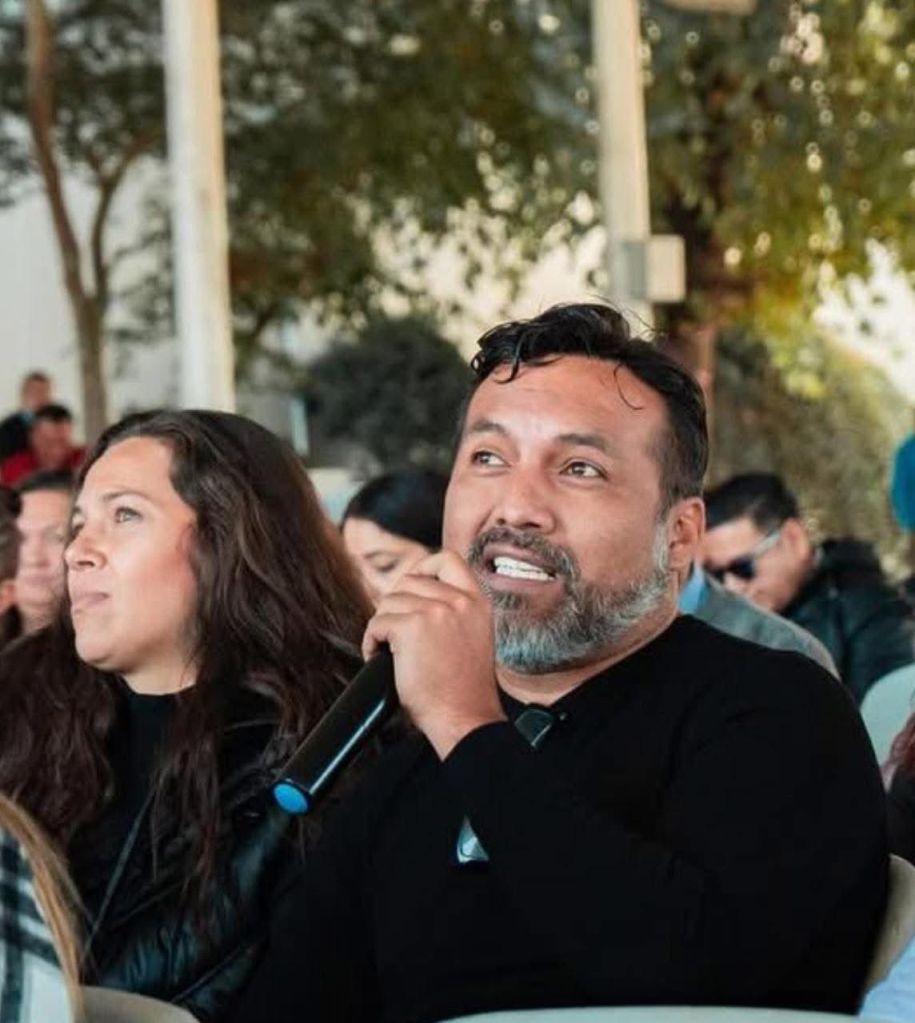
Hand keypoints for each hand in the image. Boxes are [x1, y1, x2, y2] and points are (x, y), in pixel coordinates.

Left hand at [363, 550, 505, 758]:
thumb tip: (416, 593)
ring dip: (383, 625)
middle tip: (396, 633)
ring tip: (389, 650)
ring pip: (389, 602)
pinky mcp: (411, 628)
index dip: (423, 567)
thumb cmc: (464, 688)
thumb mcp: (472, 636)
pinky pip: (377, 623)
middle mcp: (460, 601)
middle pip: (409, 581)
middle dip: (396, 605)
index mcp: (478, 602)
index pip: (448, 559)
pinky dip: (371, 642)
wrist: (464, 717)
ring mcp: (436, 611)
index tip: (412, 587)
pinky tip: (381, 657)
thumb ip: (455, 611)